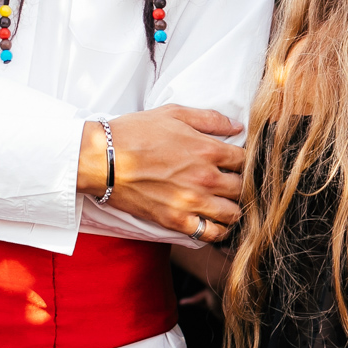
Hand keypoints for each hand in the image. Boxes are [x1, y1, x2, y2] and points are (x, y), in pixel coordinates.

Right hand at [80, 106, 245, 240]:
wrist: (101, 159)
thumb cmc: (135, 133)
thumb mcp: (173, 113)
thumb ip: (210, 119)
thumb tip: (237, 127)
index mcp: (208, 150)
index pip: (246, 160)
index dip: (244, 161)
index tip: (235, 162)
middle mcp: (205, 178)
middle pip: (243, 188)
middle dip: (240, 184)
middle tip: (231, 182)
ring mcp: (192, 202)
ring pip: (233, 214)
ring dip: (232, 208)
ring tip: (224, 202)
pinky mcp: (176, 221)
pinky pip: (210, 233)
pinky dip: (217, 230)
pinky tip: (212, 221)